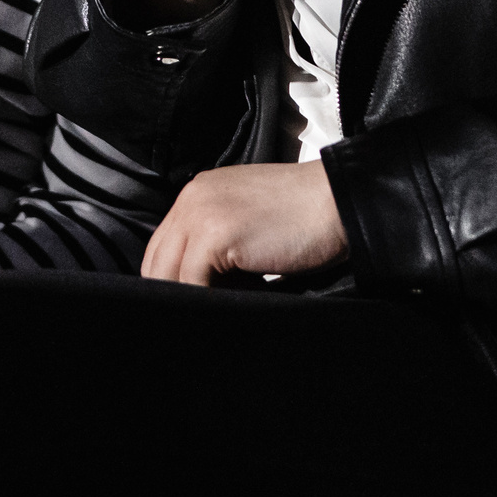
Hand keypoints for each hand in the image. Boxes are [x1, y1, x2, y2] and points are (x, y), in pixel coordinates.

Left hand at [141, 162, 347, 284]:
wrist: (339, 202)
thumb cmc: (304, 217)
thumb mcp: (247, 219)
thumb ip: (217, 239)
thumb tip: (197, 282)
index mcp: (198, 192)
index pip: (163, 247)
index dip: (177, 279)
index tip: (206, 297)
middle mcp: (191, 198)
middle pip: (158, 262)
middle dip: (181, 292)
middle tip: (219, 304)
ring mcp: (200, 214)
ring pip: (170, 275)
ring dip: (199, 296)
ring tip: (239, 296)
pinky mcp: (214, 234)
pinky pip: (192, 282)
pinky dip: (213, 299)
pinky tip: (247, 293)